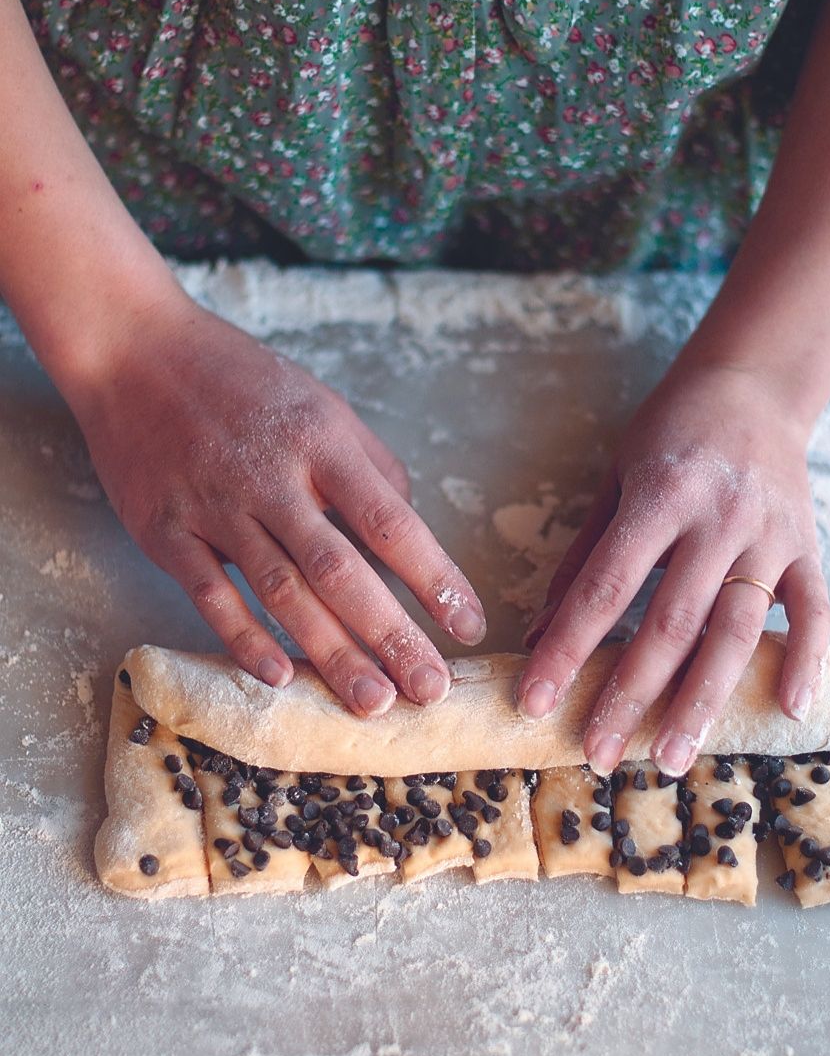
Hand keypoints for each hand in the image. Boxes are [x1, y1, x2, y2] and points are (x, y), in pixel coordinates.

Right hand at [72, 294, 486, 712]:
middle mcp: (272, 476)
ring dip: (332, 652)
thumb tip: (409, 528)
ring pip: (281, 591)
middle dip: (392, 636)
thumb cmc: (241, 380)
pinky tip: (283, 677)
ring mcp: (215, 506)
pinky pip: (210, 594)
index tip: (469, 626)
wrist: (135, 352)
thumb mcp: (320, 404)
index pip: (390, 522)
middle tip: (431, 691)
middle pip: (341, 570)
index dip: (434, 578)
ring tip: (373, 702)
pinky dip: (245, 639)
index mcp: (321, 442)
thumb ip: (369, 465)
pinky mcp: (166, 530)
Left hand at [515, 362, 829, 776]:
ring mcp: (768, 535)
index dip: (567, 649)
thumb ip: (584, 556)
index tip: (535, 700)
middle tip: (598, 754)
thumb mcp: (616, 479)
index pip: (604, 588)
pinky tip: (788, 708)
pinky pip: (814, 609)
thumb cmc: (670, 432)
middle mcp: (716, 520)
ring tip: (672, 756)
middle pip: (669, 623)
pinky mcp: (807, 545)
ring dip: (703, 700)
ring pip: (736, 630)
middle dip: (630, 696)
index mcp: (658, 497)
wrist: (752, 384)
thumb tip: (542, 632)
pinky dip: (807, 658)